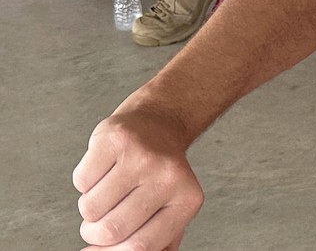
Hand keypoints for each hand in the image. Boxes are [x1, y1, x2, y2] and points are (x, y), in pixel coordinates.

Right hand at [73, 107, 202, 249]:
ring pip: (89, 208)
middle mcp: (169, 176)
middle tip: (101, 219)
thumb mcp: (169, 210)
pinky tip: (104, 169)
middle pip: (111, 230)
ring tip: (108, 190)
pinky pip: (80, 181)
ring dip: (89, 207)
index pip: (140, 246)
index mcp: (187, 200)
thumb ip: (154, 242)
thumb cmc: (159, 174)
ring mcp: (142, 156)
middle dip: (94, 232)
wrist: (158, 125)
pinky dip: (84, 182)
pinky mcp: (117, 139)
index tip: (96, 249)